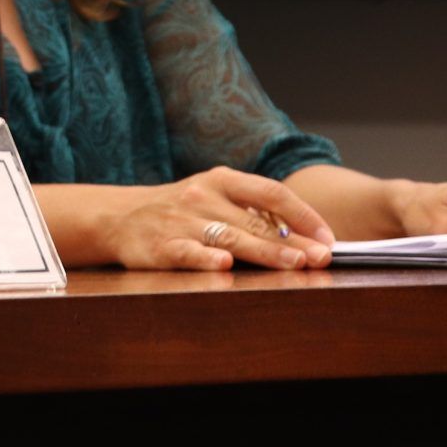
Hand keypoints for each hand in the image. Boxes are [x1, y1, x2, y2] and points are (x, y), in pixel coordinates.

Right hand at [101, 167, 336, 272]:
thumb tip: (308, 238)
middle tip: (322, 258)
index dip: (303, 215)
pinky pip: (186, 252)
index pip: (271, 193)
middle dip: (292, 242)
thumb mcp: (213, 197)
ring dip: (264, 252)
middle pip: (255, 221)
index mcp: (221, 180)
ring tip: (293, 264)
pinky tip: (224, 266)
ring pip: (229, 237)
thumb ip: (253, 212)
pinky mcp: (160, 246)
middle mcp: (202, 197)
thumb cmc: (181, 210)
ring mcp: (180, 221)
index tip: (328, 238)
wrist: (119, 217)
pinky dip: (205, 259)